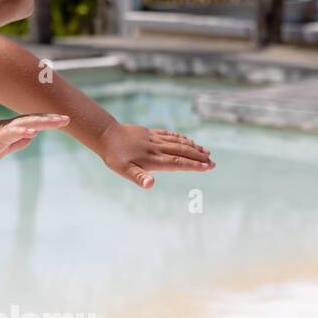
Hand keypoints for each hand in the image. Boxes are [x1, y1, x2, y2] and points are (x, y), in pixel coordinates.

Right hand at [0, 113, 69, 168]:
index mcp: (12, 129)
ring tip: (56, 122)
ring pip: (25, 124)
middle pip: (33, 120)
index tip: (64, 119)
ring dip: (42, 122)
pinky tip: (33, 131)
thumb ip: (19, 141)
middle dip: (51, 120)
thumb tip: (34, 134)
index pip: (34, 122)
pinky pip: (10, 134)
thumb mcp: (5, 147)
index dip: (49, 120)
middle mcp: (9, 126)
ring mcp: (2, 131)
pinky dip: (22, 131)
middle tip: (67, 118)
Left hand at [95, 123, 214, 188]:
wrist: (105, 135)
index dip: (194, 165)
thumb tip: (151, 185)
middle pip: (182, 152)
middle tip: (213, 163)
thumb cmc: (114, 157)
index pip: (178, 163)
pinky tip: (188, 141)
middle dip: (199, 158)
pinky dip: (182, 138)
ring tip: (207, 152)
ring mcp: (154, 139)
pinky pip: (170, 135)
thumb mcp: (123, 170)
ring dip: (194, 147)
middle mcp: (157, 148)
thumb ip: (138, 178)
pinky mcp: (150, 132)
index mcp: (153, 159)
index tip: (208, 167)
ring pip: (178, 142)